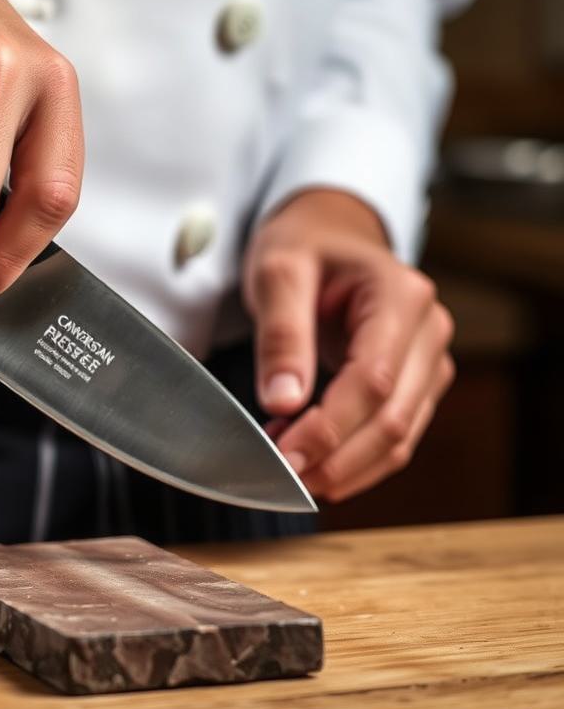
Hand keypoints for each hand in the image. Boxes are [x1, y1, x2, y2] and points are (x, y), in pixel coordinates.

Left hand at [242, 187, 454, 503]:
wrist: (328, 232)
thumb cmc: (303, 245)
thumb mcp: (277, 271)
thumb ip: (282, 335)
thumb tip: (282, 403)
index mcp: (401, 296)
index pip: (373, 380)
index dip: (330, 427)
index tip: (284, 454)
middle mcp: (429, 331)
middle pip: (393, 418)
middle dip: (337, 457)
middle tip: (282, 476)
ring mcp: (429, 361)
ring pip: (400, 437)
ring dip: (346, 466)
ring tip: (291, 471)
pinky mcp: (418, 383)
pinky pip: (394, 433)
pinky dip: (355, 456)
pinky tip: (312, 458)